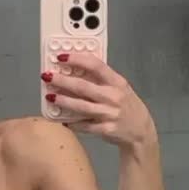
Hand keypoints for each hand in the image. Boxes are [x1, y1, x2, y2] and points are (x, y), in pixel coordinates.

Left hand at [42, 55, 156, 151]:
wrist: (141, 132)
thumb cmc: (128, 106)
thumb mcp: (120, 88)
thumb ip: (101, 79)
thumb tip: (76, 69)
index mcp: (117, 82)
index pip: (95, 65)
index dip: (77, 59)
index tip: (61, 57)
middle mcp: (113, 96)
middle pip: (83, 86)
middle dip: (62, 80)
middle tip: (47, 76)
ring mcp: (109, 114)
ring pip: (81, 106)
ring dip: (63, 101)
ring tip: (50, 96)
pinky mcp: (105, 129)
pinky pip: (84, 126)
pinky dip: (72, 122)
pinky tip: (62, 119)